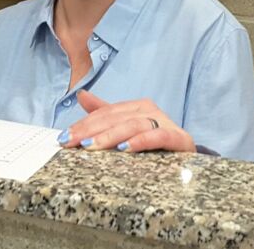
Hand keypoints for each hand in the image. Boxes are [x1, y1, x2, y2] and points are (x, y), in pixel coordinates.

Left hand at [57, 91, 195, 152]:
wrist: (189, 158)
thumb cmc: (154, 142)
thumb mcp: (126, 127)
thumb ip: (104, 112)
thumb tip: (81, 95)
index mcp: (135, 106)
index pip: (104, 113)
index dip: (83, 124)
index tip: (65, 137)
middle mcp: (149, 110)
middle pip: (115, 118)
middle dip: (90, 131)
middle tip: (73, 143)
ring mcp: (165, 122)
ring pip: (132, 125)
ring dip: (110, 136)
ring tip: (92, 146)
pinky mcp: (180, 138)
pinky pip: (158, 136)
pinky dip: (141, 141)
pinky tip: (126, 148)